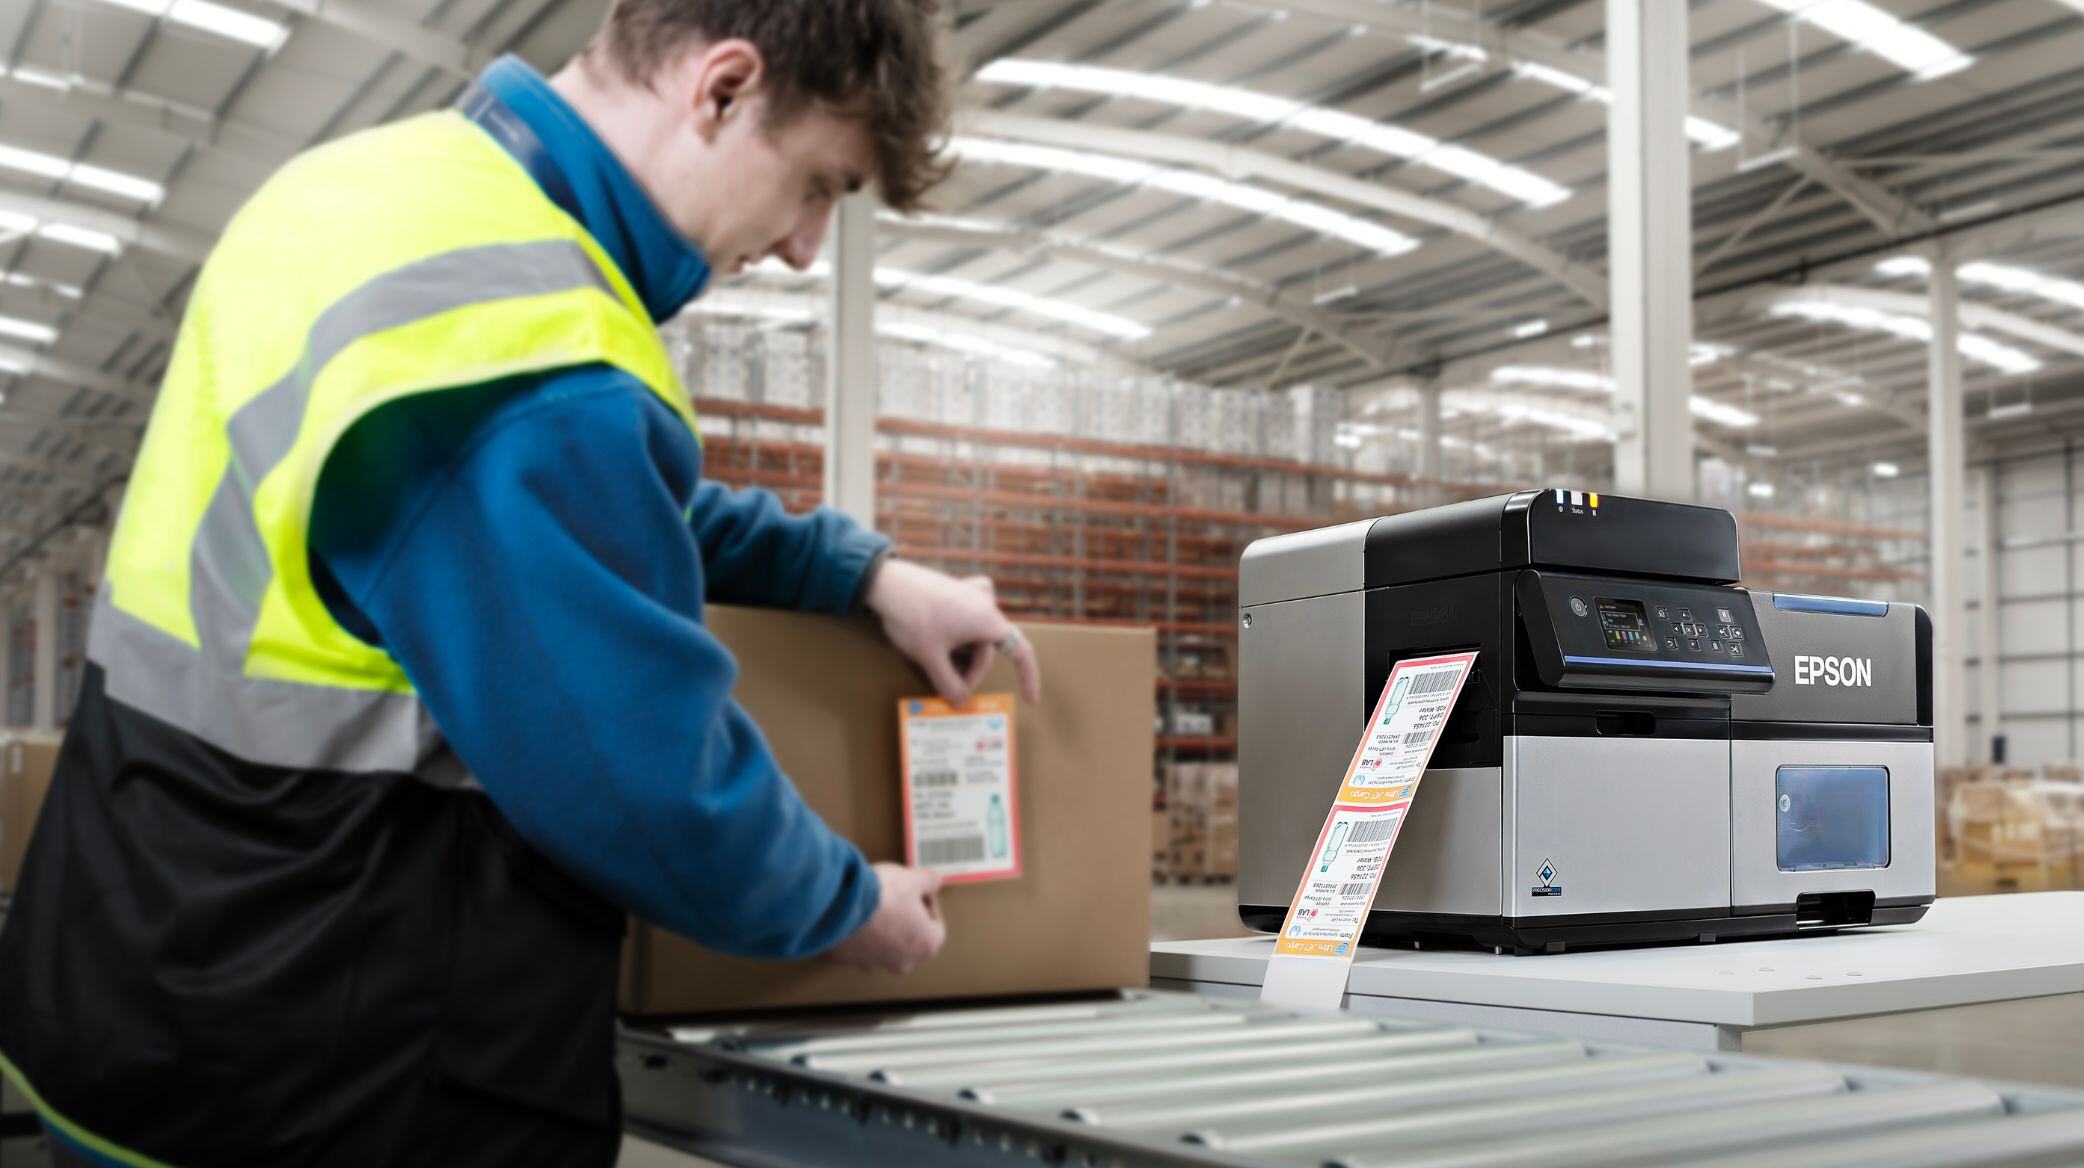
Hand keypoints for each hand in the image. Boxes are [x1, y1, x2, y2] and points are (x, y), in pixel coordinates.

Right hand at [831, 863, 945, 973]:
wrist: (839, 905)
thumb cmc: (881, 896)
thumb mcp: (913, 878)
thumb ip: (930, 880)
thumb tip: (934, 881)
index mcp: (926, 945)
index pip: (936, 924)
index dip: (927, 902)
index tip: (917, 889)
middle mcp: (903, 961)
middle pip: (910, 936)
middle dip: (904, 916)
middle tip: (896, 895)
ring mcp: (874, 963)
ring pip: (884, 943)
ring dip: (881, 925)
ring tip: (873, 902)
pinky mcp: (849, 959)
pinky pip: (857, 944)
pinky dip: (857, 930)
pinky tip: (854, 911)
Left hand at [865, 559, 1042, 704]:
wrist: (886, 583)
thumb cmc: (912, 618)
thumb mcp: (930, 658)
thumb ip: (949, 684)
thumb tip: (961, 702)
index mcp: (987, 620)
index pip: (1020, 652)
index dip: (1028, 677)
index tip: (1030, 699)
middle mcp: (985, 605)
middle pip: (987, 649)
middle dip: (971, 671)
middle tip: (951, 690)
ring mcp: (972, 594)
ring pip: (975, 636)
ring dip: (961, 654)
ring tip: (937, 664)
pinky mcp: (958, 591)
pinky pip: (969, 617)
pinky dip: (959, 634)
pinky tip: (944, 638)